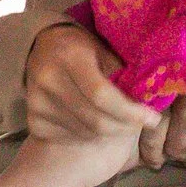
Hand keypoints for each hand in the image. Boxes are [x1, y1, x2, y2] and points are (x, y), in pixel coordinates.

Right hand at [22, 22, 144, 142]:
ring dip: (110, 133)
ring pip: (86, 134)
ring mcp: (37, 103)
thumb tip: (149, 103)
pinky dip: (90, 136)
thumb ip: (122, 75)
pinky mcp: (33, 120)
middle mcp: (48, 79)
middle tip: (140, 124)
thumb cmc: (82, 49)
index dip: (130, 112)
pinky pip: (71, 138)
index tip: (152, 118)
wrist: (42, 47)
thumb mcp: (104, 51)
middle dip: (125, 127)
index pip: (101, 95)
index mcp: (69, 57)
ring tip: (119, 121)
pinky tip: (95, 122)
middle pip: (95, 120)